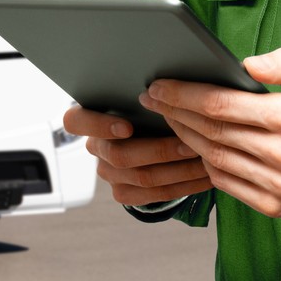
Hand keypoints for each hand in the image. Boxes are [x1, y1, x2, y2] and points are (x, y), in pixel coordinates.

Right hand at [62, 105, 214, 205]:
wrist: (149, 137)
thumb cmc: (146, 110)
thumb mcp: (140, 98)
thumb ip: (147, 94)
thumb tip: (170, 85)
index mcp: (88, 118)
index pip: (75, 122)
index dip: (100, 126)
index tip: (128, 127)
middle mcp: (96, 147)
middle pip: (119, 155)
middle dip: (160, 151)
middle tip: (190, 144)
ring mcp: (108, 173)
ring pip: (142, 177)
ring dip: (180, 169)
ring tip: (205, 158)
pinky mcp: (124, 193)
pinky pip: (155, 195)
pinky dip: (184, 186)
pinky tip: (204, 177)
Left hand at [139, 46, 280, 218]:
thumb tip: (247, 63)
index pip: (222, 105)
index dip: (183, 94)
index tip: (159, 86)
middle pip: (210, 131)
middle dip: (174, 112)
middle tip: (152, 98)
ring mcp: (277, 185)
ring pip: (213, 158)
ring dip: (184, 137)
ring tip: (169, 118)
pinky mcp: (273, 206)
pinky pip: (225, 183)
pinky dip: (206, 162)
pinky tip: (196, 146)